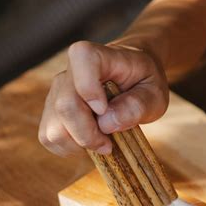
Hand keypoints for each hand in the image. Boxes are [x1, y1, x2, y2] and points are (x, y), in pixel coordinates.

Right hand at [38, 41, 168, 155]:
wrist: (133, 78)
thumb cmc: (145, 83)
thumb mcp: (155, 94)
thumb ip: (137, 105)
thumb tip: (107, 123)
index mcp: (99, 56)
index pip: (82, 61)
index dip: (90, 90)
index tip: (105, 109)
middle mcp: (70, 72)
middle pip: (65, 106)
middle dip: (88, 134)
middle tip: (110, 144)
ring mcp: (57, 93)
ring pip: (53, 128)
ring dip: (79, 144)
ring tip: (103, 143)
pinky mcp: (52, 112)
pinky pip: (50, 138)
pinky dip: (70, 148)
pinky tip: (90, 142)